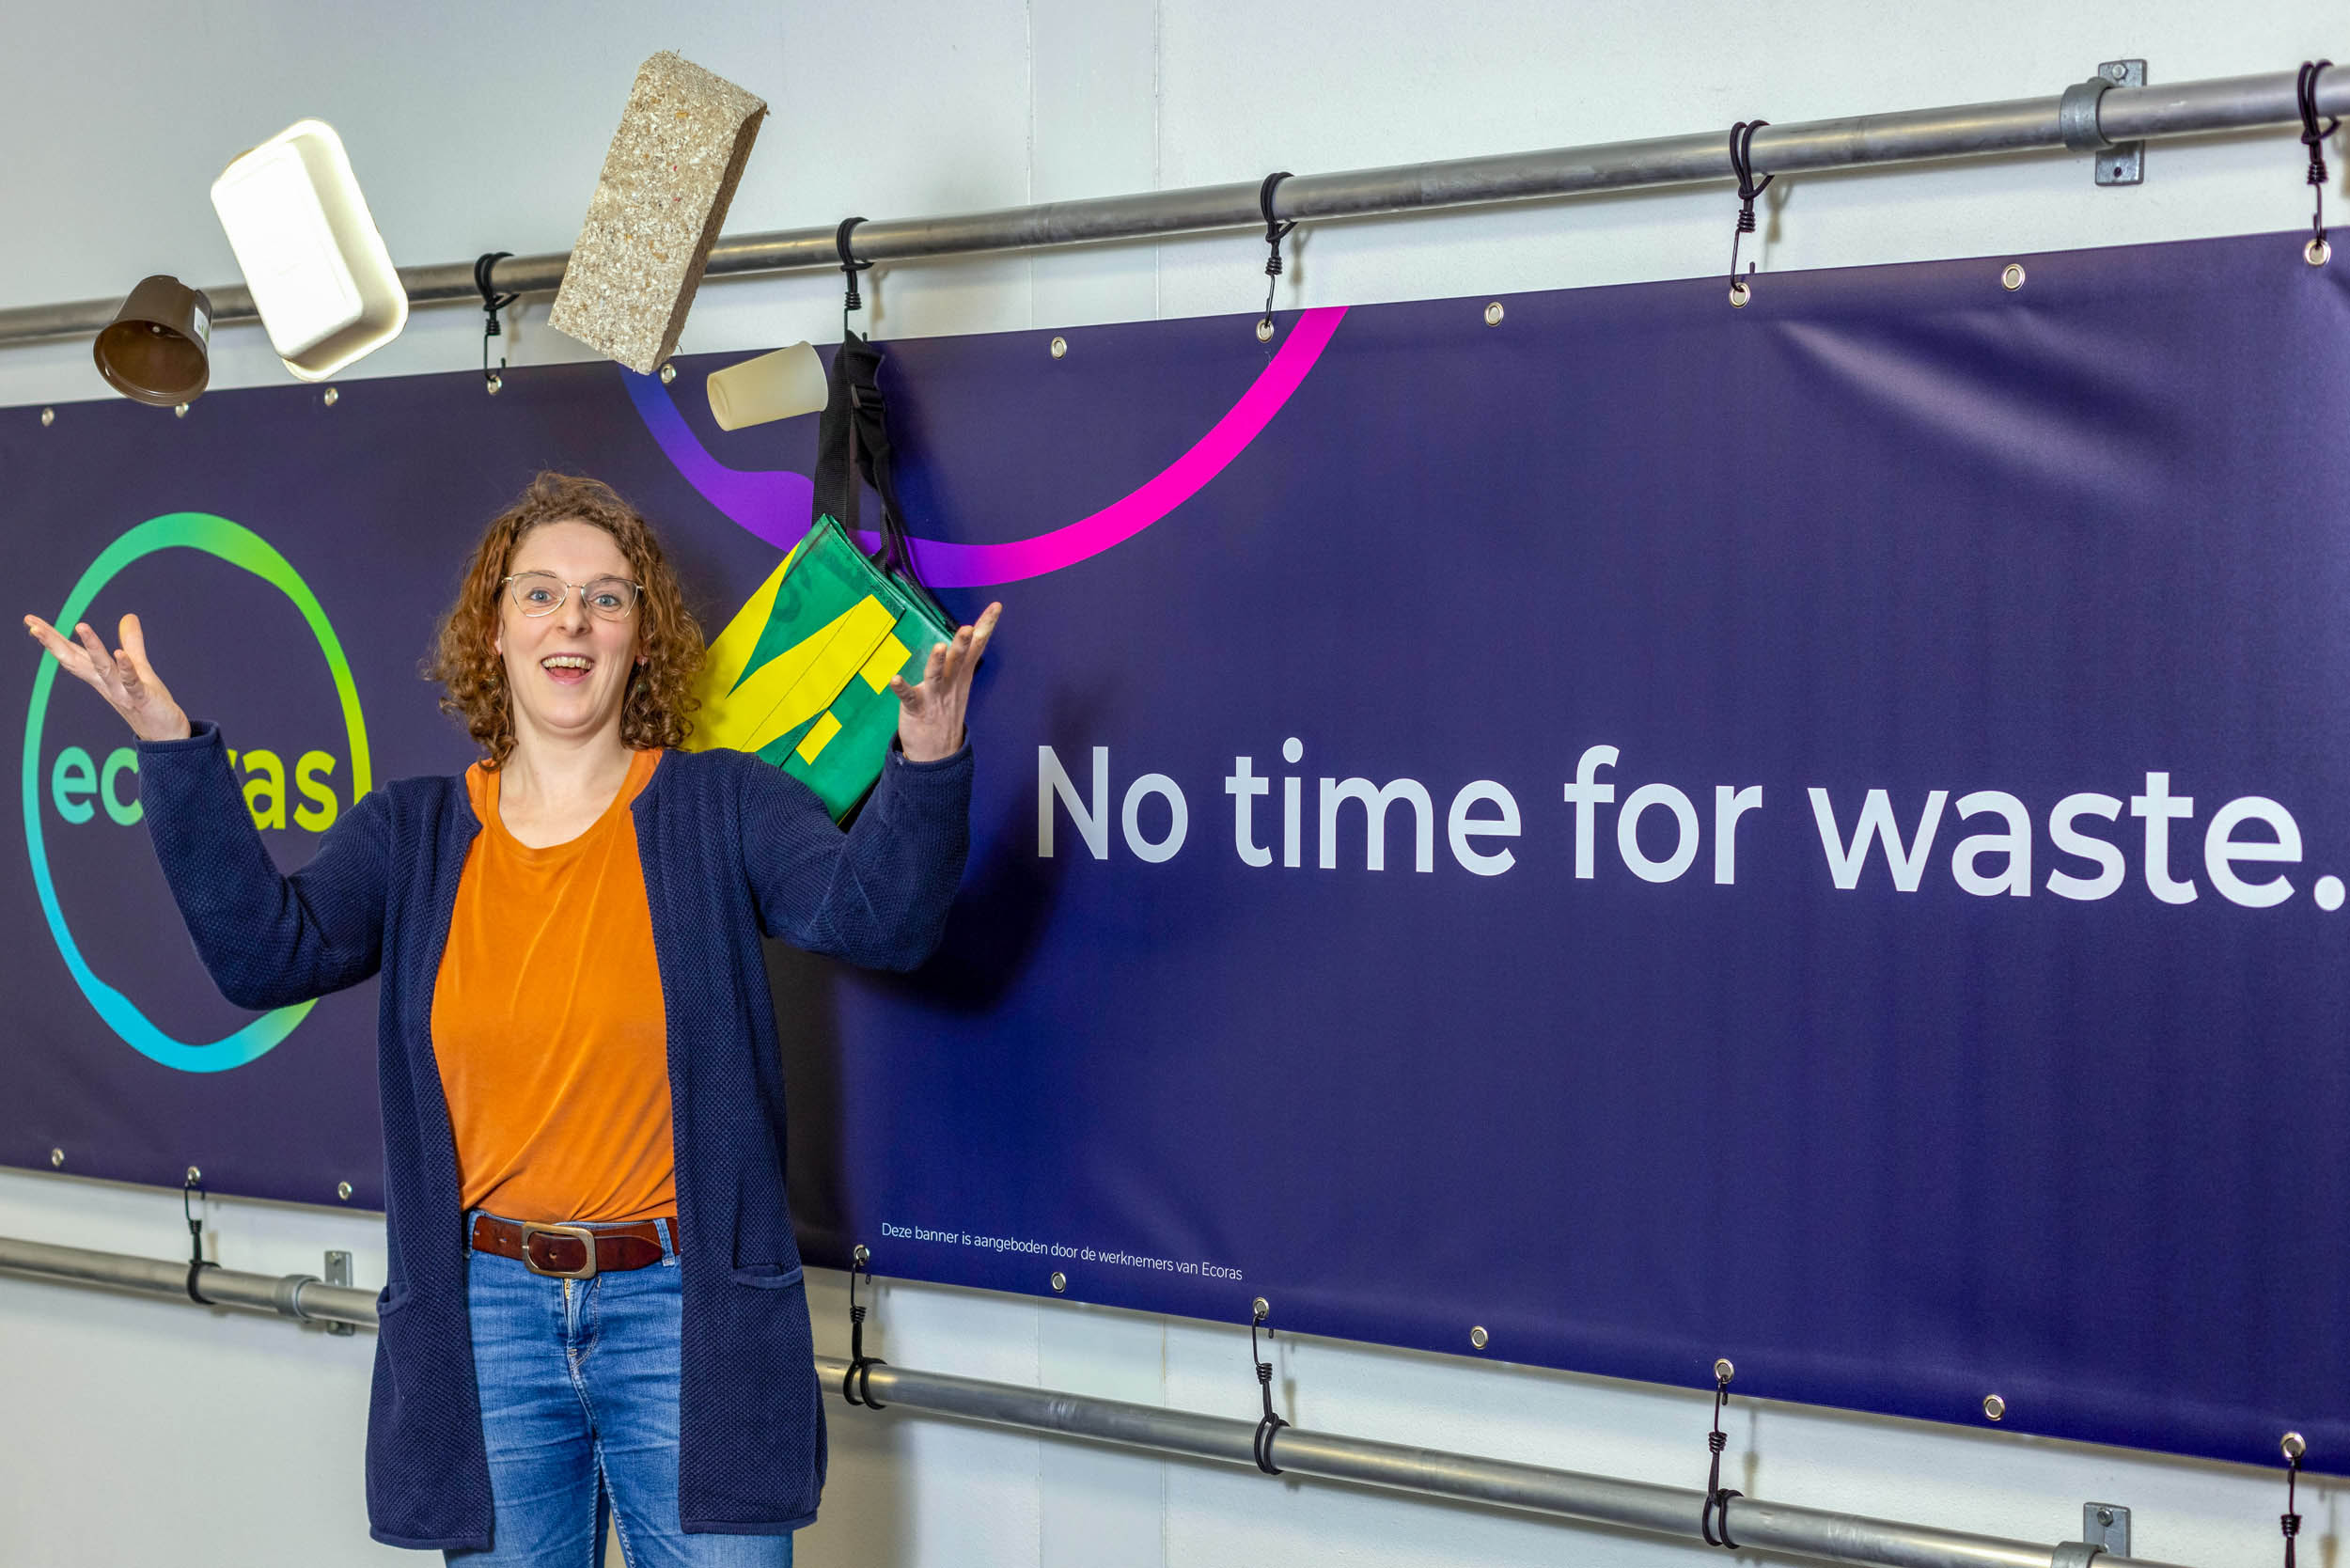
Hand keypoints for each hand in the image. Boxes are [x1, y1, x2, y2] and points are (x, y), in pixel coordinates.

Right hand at [23, 612, 191, 742]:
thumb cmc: (148, 701)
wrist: (165, 735)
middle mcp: (105, 683)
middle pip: (76, 660)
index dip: (52, 639)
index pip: (72, 654)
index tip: (30, 621)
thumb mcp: (138, 667)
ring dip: (92, 647)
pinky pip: (131, 682)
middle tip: (33, 625)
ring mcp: (121, 692)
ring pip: (103, 668)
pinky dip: (126, 668)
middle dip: (54, 643)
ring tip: (81, 625)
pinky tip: (119, 653)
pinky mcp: (141, 698)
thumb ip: (132, 643)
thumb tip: (129, 616)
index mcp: (100, 675)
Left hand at [891, 602, 1000, 763]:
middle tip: (969, 628)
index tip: (995, 606)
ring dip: (938, 661)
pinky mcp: (917, 708)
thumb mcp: (960, 684)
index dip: (986, 626)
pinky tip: (895, 680)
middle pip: (959, 660)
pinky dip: (902, 688)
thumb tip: (971, 633)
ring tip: (940, 647)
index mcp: (962, 675)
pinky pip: (909, 697)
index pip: (977, 646)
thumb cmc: (945, 713)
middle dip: (964, 643)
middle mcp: (951, 683)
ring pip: (937, 675)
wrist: (938, 754)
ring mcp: (935, 696)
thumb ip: (962, 659)